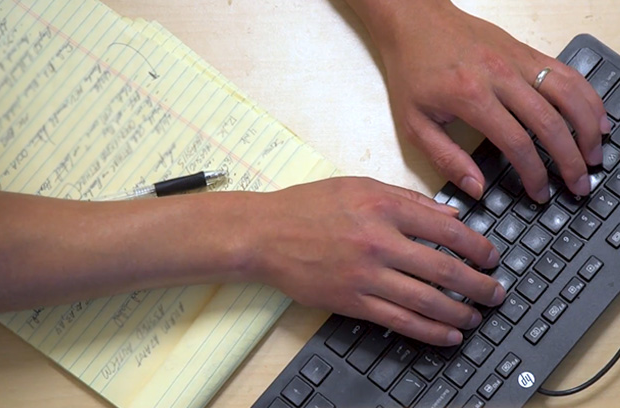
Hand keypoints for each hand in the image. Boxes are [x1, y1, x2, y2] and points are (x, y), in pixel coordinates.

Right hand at [243, 177, 504, 345]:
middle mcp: (378, 243)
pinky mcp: (352, 302)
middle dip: (479, 286)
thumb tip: (451, 214)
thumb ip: (408, 198)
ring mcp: (365, 276)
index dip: (477, 247)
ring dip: (460, 312)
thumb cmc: (308, 206)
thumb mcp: (359, 186)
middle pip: (444, 270)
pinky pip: (399, 322)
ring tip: (478, 317)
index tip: (491, 257)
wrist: (265, 234)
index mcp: (383, 208)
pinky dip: (429, 331)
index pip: (446, 230)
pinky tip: (448, 334)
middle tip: (496, 293)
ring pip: (426, 301)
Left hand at [353, 1, 608, 201]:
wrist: (414, 21)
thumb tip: (476, 188)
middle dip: (570, 158)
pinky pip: (565, 72)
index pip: (516, 143)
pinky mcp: (525, 50)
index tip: (540, 193)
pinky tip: (596, 117)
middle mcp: (499, 76)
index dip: (534, 173)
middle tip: (579, 183)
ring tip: (596, 154)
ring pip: (568, 94)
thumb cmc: (411, 70)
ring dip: (588, 127)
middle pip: (550, 122)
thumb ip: (445, 159)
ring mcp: (516, 59)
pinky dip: (587, 96)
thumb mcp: (413, 123)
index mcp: (470, 97)